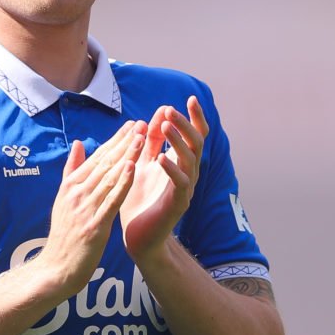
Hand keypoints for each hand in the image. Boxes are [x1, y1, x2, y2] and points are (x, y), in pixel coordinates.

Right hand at [35, 120, 145, 296]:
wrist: (56, 268)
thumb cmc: (64, 236)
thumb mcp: (64, 199)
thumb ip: (71, 171)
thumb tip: (78, 143)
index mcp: (71, 186)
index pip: (97, 157)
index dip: (116, 140)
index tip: (132, 125)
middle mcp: (76, 193)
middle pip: (104, 162)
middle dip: (124, 142)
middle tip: (142, 123)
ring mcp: (84, 208)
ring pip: (109, 176)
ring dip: (127, 156)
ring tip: (142, 138)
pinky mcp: (94, 225)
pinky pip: (111, 199)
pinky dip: (122, 182)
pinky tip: (133, 167)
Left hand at [120, 95, 207, 261]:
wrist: (138, 236)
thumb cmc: (140, 200)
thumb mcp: (142, 163)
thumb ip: (151, 141)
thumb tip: (159, 112)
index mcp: (180, 162)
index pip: (194, 135)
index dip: (194, 117)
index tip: (190, 98)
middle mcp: (187, 173)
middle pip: (196, 142)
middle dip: (185, 124)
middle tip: (171, 110)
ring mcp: (185, 189)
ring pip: (190, 159)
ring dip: (177, 140)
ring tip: (166, 125)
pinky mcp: (177, 204)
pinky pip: (180, 184)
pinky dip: (172, 170)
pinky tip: (161, 158)